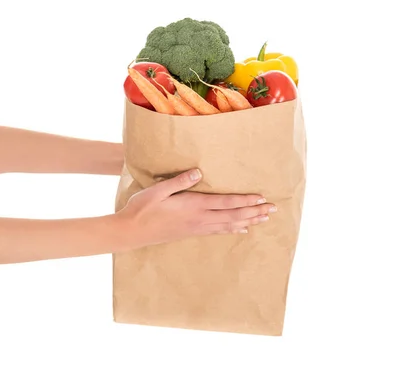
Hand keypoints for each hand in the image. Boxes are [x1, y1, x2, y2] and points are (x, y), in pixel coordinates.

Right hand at [114, 169, 275, 247]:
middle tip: (274, 209)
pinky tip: (242, 229)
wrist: (131, 232)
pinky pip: (219, 231)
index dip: (245, 201)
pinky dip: (233, 229)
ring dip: (249, 221)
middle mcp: (200, 219)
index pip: (226, 203)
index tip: (262, 198)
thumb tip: (199, 172)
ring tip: (264, 219)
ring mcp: (197, 228)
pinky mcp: (193, 233)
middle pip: (233, 215)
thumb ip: (180, 182)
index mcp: (194, 206)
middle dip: (254, 211)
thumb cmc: (143, 208)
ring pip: (229, 225)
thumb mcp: (159, 190)